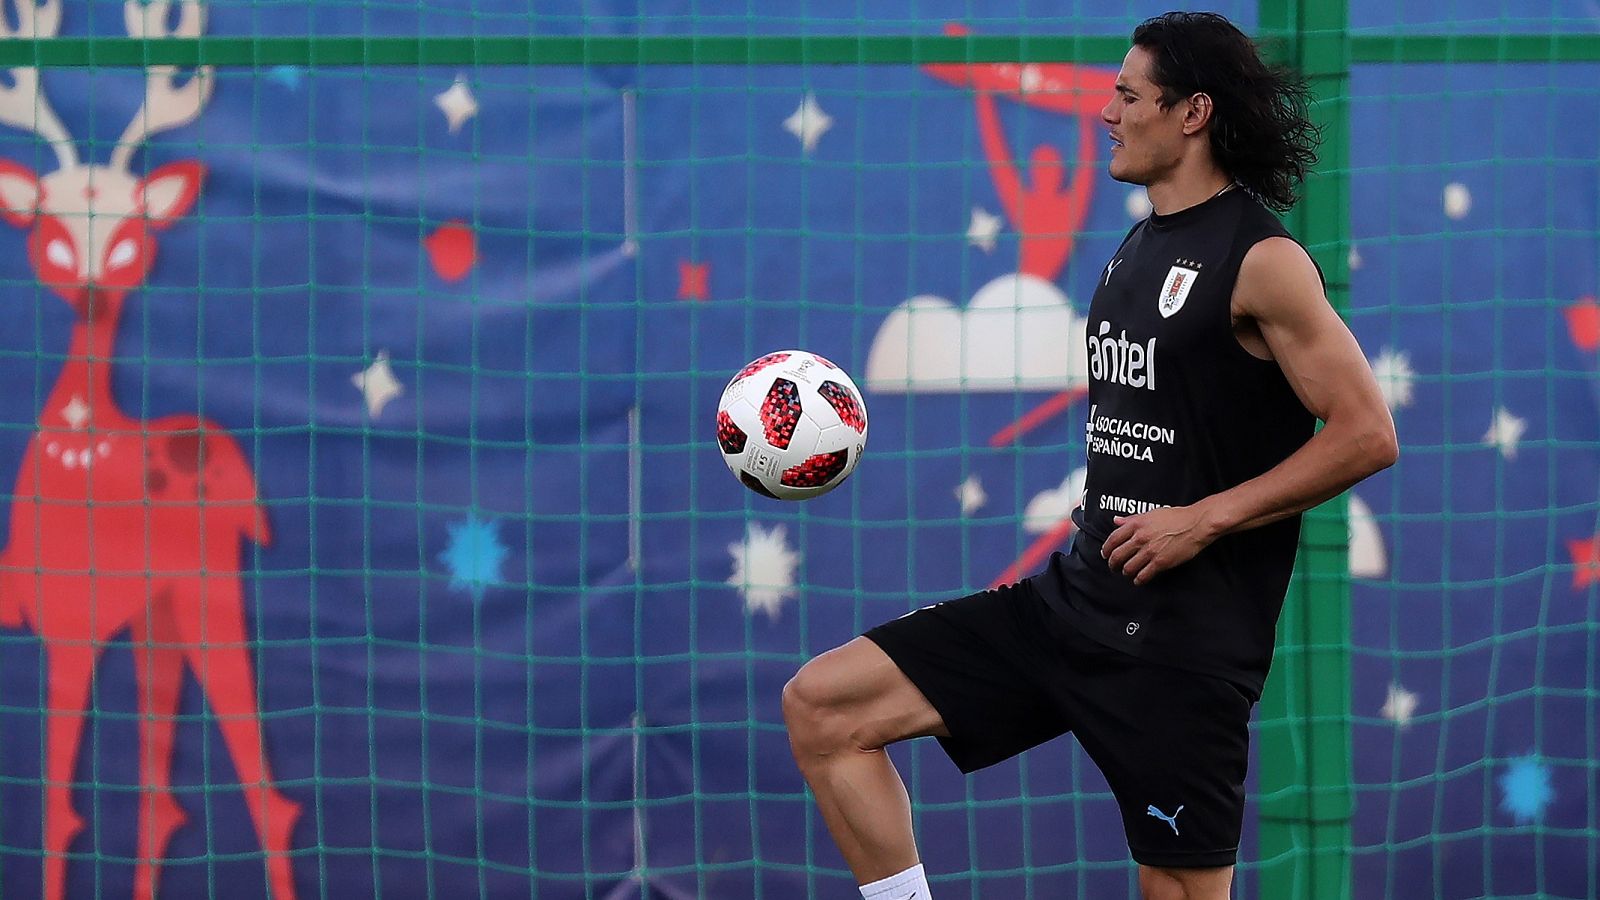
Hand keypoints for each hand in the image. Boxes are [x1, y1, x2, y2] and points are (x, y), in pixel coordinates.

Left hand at [1100, 504, 1219, 585]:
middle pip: (1117, 555)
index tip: (1105, 554)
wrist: (1196, 524)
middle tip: (1113, 567)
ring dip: (1126, 572)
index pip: (1113, 539)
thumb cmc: (1176, 517)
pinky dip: (1139, 579)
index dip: (1106, 549)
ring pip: (1128, 567)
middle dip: (1113, 563)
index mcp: (1136, 524)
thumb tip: (1116, 521)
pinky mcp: (1160, 562)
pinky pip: (1144, 575)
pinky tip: (1138, 580)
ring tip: (1127, 573)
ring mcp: (1149, 551)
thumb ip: (1131, 519)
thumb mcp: (1151, 513)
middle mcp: (1140, 538)